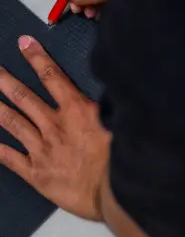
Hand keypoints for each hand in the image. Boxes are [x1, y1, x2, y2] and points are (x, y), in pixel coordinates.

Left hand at [0, 36, 110, 220]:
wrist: (112, 192)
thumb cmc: (121, 160)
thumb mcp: (119, 124)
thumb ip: (106, 107)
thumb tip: (110, 90)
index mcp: (77, 111)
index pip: (52, 77)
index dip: (36, 58)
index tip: (24, 43)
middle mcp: (55, 126)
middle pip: (24, 97)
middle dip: (5, 80)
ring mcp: (42, 149)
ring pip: (12, 122)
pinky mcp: (36, 172)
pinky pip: (9, 158)